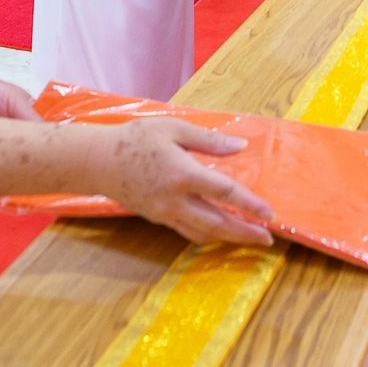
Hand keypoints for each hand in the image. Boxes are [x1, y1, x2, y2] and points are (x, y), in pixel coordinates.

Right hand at [100, 118, 275, 246]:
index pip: (224, 193)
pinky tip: (219, 231)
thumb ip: (209, 140)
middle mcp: (175, 200)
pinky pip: (188, 231)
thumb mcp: (174, 129)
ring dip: (228, 238)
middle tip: (267, 240)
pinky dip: (208, 234)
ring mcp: (165, 213)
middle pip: (217, 224)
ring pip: (203, 233)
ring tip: (248, 238)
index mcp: (182, 174)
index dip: (250, 204)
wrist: (98, 161)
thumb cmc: (136, 138)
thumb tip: (241, 146)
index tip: (269, 214)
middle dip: (245, 234)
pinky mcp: (158, 218)